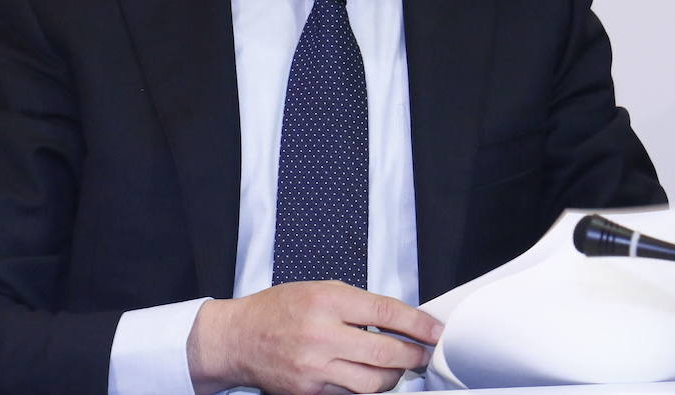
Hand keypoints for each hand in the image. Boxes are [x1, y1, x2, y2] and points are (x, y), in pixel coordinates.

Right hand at [187, 280, 442, 394]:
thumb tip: (398, 320)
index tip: (435, 331)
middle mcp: (322, 335)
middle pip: (386, 353)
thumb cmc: (278, 309)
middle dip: (414, 356)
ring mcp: (315, 368)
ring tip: (399, 368)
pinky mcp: (310, 392)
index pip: (386, 313)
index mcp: (327, 301)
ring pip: (373, 383)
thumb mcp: (319, 290)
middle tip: (425, 354)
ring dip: (394, 377)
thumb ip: (357, 305)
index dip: (418, 324)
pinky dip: (366, 388)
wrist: (239, 338)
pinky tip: (369, 377)